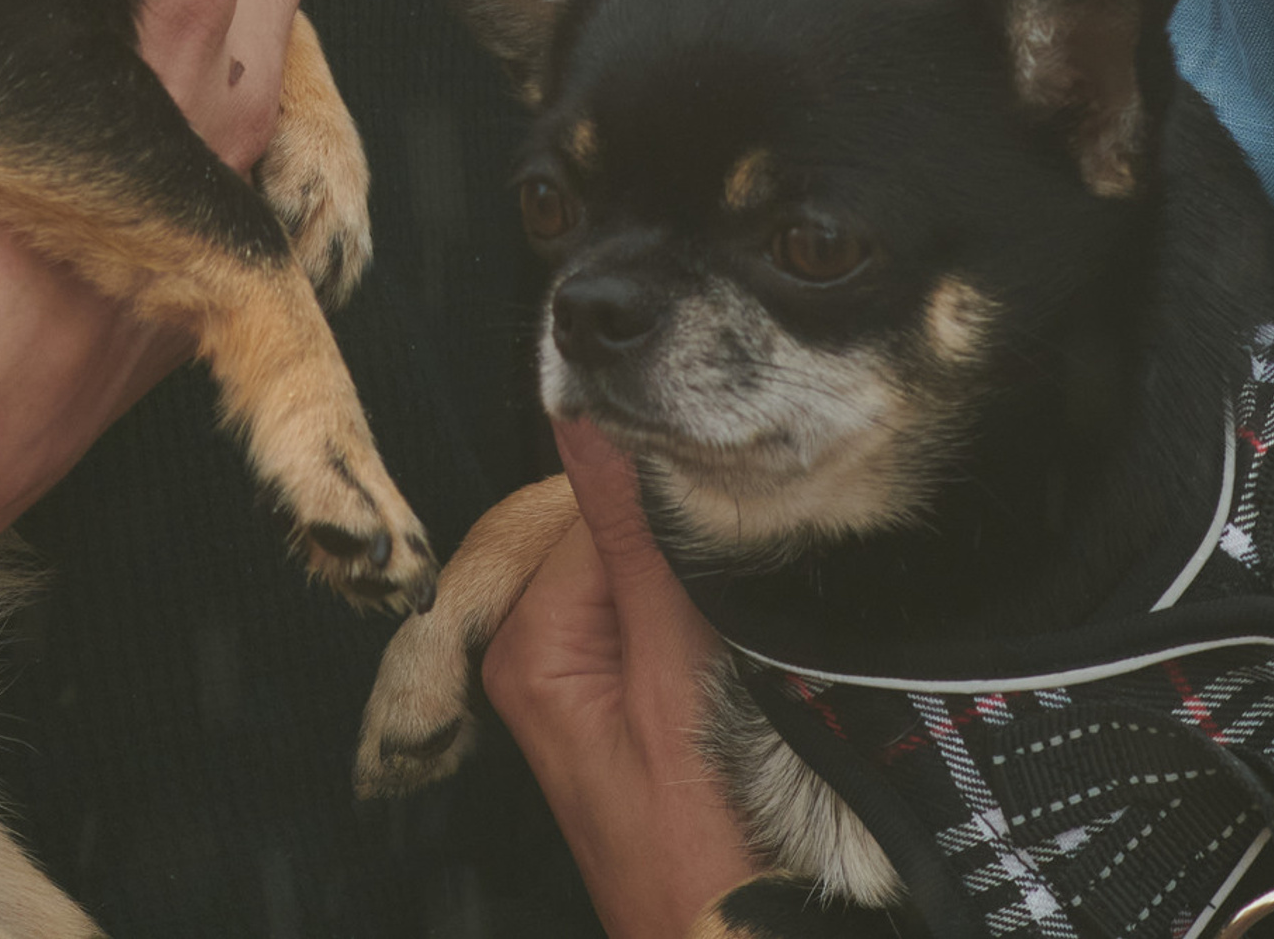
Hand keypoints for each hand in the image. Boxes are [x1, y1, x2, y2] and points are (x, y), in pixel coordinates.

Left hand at [480, 420, 761, 938]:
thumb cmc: (700, 859)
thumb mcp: (673, 687)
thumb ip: (637, 544)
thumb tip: (586, 414)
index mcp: (529, 638)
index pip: (599, 500)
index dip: (675, 504)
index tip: (733, 520)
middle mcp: (540, 648)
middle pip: (620, 528)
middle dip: (687, 542)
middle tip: (743, 599)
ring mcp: (583, 674)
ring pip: (651, 567)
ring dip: (705, 582)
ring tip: (742, 644)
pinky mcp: (627, 695)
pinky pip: (664, 613)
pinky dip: (708, 616)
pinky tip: (736, 656)